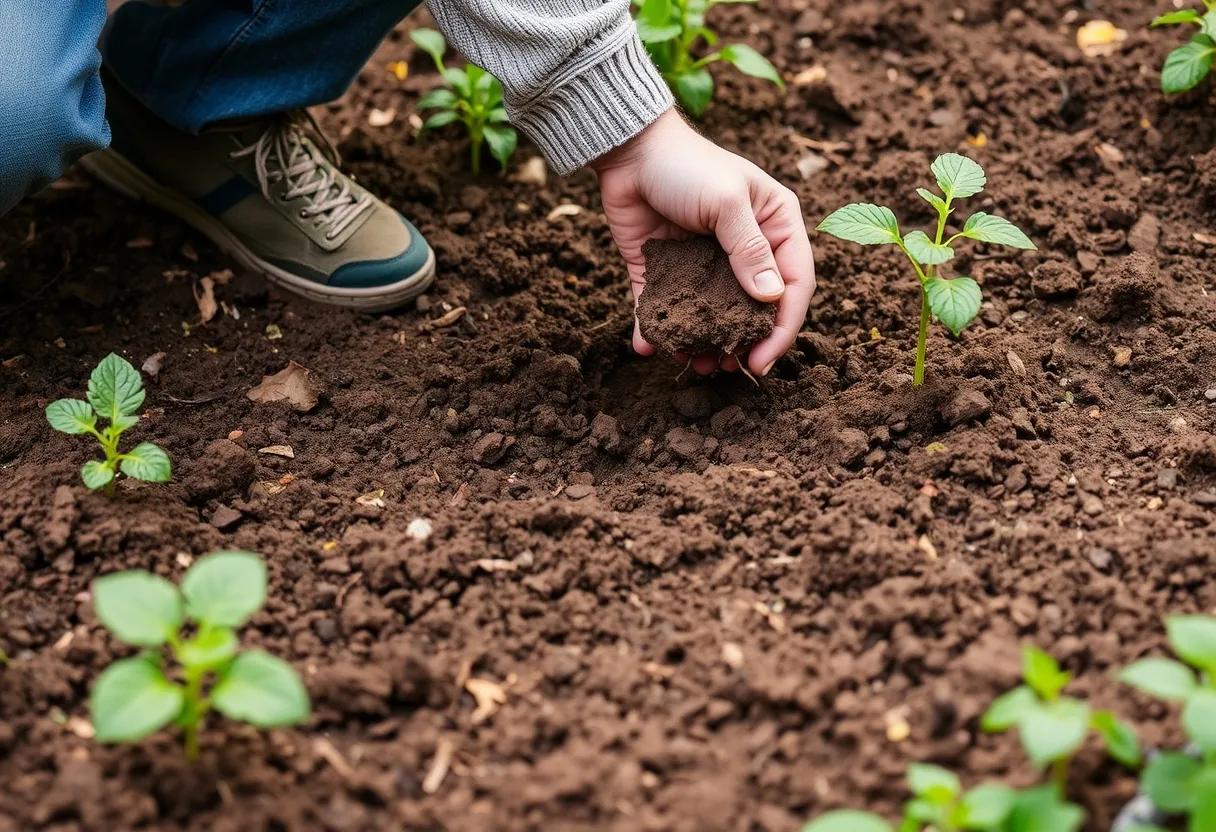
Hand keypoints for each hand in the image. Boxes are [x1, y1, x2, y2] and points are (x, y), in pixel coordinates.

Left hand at [590, 109, 815, 376]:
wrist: (629, 150)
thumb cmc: (688, 164)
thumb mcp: (726, 202)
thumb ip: (749, 250)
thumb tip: (771, 299)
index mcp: (775, 227)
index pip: (794, 284)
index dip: (783, 326)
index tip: (763, 359)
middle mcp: (745, 249)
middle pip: (753, 308)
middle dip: (741, 341)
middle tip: (724, 366)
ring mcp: (704, 262)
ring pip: (710, 314)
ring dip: (701, 341)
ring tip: (692, 362)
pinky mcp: (664, 269)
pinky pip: (663, 306)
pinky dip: (655, 329)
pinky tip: (648, 347)